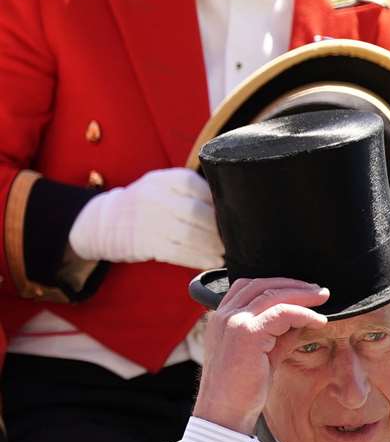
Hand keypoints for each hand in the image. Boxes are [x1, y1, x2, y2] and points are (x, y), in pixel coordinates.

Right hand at [67, 167, 224, 269]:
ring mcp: (147, 220)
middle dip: (219, 229)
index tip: (233, 215)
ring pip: (189, 235)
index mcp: (162, 179)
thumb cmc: (146, 205)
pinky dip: (199, 258)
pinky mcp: (144, 243)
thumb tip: (231, 209)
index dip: (218, 203)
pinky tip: (212, 261)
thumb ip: (190, 193)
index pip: (196, 186)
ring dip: (212, 247)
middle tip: (233, 239)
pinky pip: (177, 252)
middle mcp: (153, 196)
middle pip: (196, 212)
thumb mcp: (162, 188)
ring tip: (225, 252)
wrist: (104, 221)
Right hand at [193, 278, 328, 434]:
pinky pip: (282, 313)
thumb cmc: (244, 388)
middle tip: (320, 291)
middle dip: (293, 284)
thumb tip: (302, 321)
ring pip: (272, 295)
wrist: (225, 412)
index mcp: (222, 318)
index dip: (277, 284)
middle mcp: (223, 315)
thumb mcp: (264, 354)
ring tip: (323, 298)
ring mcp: (233, 322)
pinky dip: (303, 313)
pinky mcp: (247, 333)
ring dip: (302, 294)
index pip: (249, 286)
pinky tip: (319, 321)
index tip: (304, 290)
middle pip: (261, 284)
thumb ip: (279, 335)